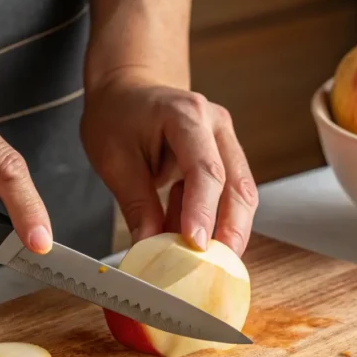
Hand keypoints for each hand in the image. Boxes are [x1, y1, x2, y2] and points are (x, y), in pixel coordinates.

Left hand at [80, 71, 258, 255]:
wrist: (129, 89)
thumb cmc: (118, 116)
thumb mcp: (114, 160)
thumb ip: (137, 205)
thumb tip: (150, 249)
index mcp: (186, 115)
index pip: (205, 170)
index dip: (203, 211)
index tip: (197, 245)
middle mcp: (216, 124)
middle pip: (238, 185)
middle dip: (232, 230)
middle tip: (218, 267)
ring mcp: (226, 140)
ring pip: (242, 193)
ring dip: (230, 230)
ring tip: (209, 262)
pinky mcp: (226, 157)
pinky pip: (231, 195)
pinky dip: (217, 221)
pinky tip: (197, 240)